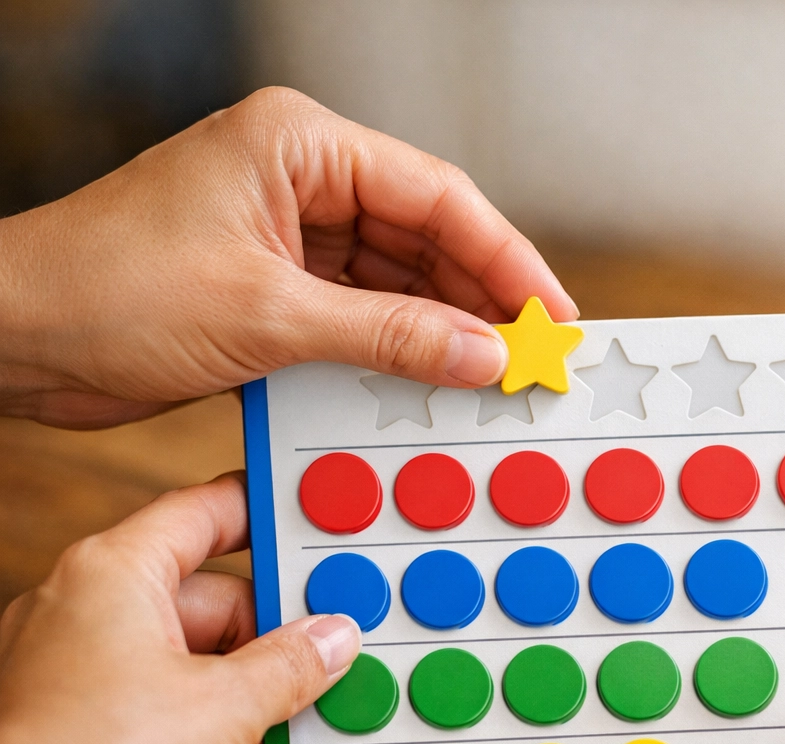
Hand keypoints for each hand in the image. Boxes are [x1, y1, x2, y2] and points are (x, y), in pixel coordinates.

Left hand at [0, 86, 575, 427]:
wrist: (13, 335)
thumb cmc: (106, 290)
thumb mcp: (269, 317)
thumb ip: (390, 335)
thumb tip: (483, 355)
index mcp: (299, 143)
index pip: (436, 194)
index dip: (506, 258)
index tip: (552, 315)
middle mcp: (300, 176)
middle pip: (426, 235)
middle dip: (482, 298)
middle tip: (536, 355)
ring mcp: (287, 230)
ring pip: (398, 278)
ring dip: (442, 329)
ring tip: (494, 376)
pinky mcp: (273, 283)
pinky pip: (360, 311)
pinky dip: (395, 347)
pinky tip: (433, 380)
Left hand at [0, 473, 356, 743]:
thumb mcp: (228, 704)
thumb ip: (291, 664)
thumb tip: (328, 639)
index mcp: (114, 577)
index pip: (202, 514)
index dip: (262, 509)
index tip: (312, 513)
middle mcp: (93, 621)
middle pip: (215, 603)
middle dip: (282, 635)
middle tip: (340, 644)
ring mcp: (92, 687)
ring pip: (202, 671)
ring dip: (262, 700)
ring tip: (318, 714)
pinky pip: (180, 725)